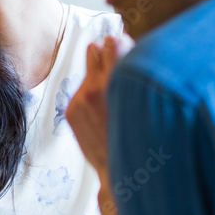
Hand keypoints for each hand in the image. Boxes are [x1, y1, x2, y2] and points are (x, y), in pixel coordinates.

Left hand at [66, 34, 133, 175]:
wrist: (121, 172)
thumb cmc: (142, 135)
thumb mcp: (144, 99)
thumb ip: (135, 72)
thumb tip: (125, 44)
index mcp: (119, 81)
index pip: (114, 43)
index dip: (121, 44)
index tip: (124, 47)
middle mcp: (96, 87)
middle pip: (95, 49)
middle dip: (106, 53)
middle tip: (116, 62)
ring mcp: (80, 99)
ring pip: (87, 69)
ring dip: (97, 73)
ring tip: (109, 89)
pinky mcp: (70, 111)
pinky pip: (80, 91)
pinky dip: (90, 95)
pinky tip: (102, 111)